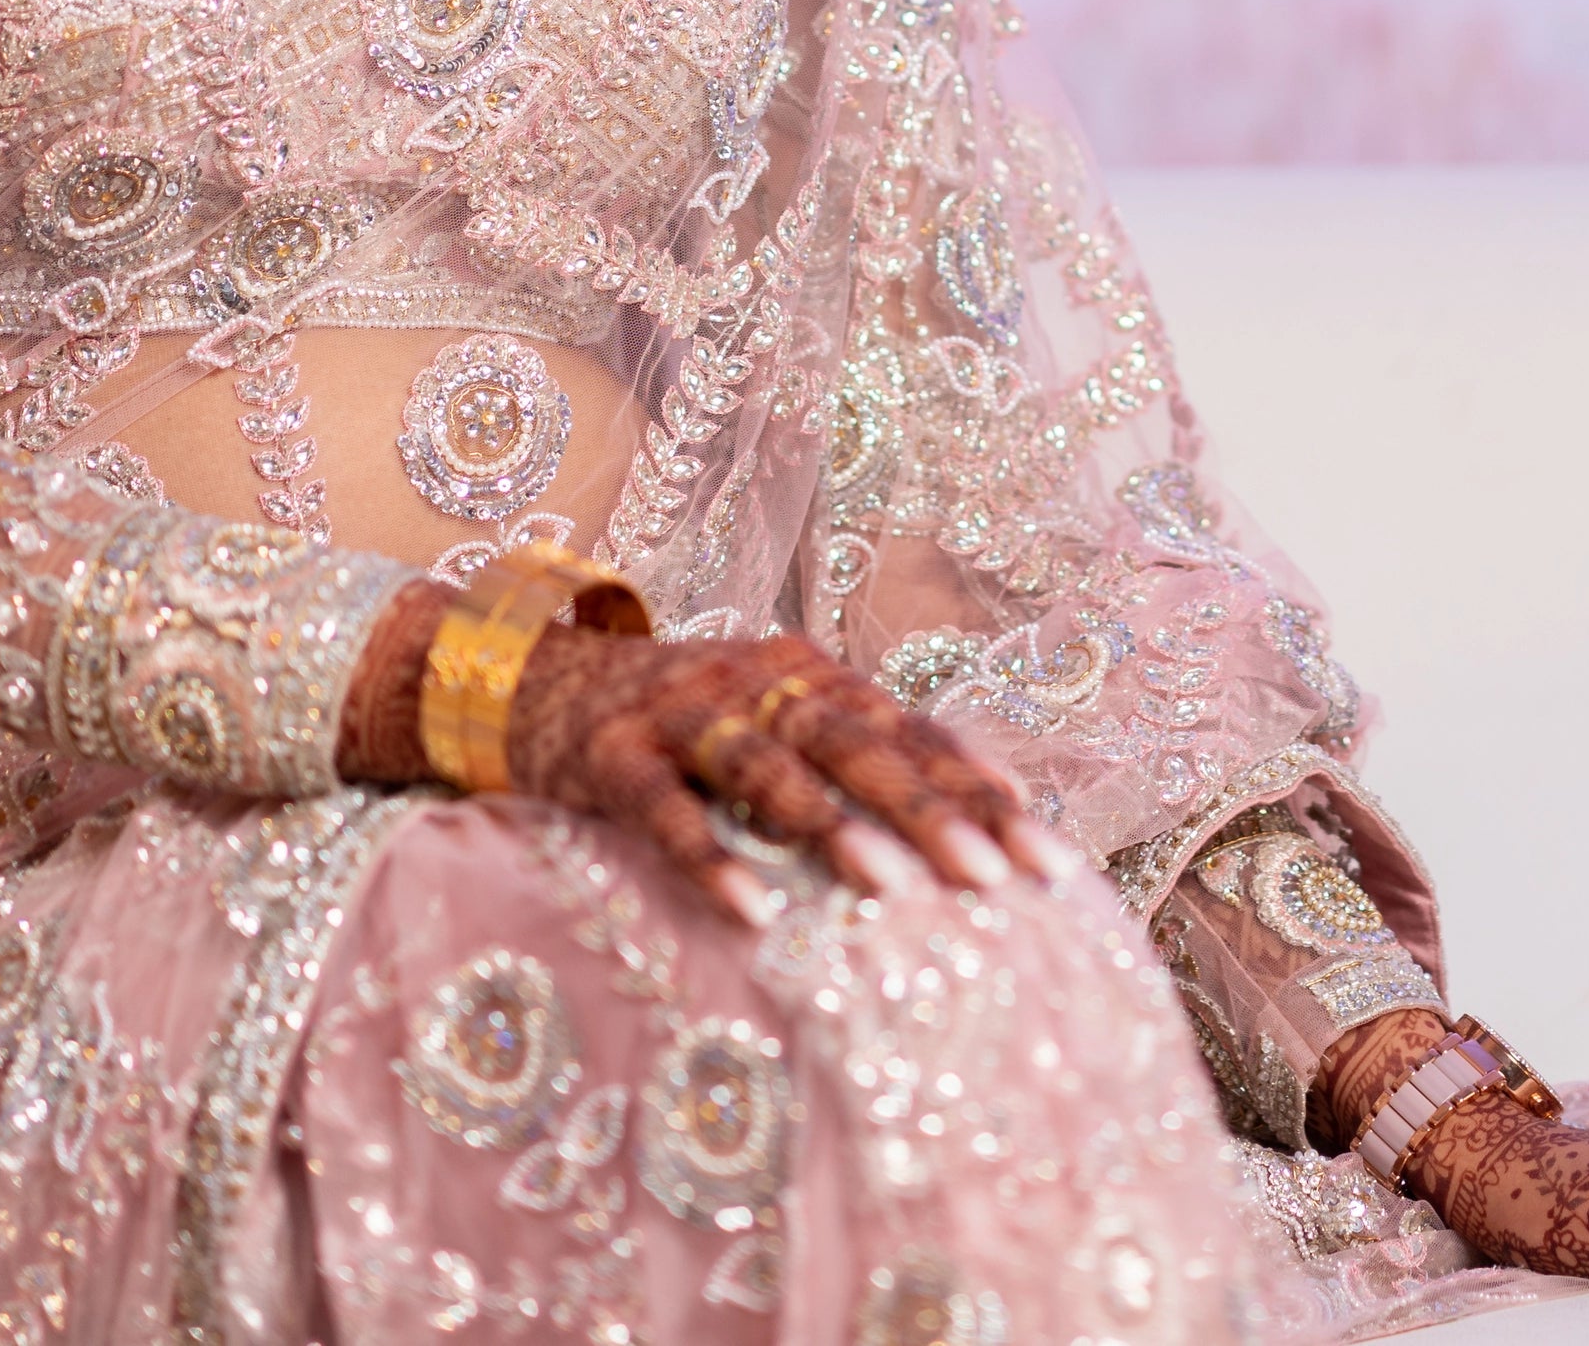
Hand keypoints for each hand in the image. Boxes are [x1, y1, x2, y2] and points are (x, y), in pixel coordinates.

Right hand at [336, 596, 1077, 925]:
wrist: (540, 677)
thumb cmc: (690, 721)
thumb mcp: (780, 721)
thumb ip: (862, 755)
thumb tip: (985, 817)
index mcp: (814, 675)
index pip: (916, 732)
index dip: (982, 791)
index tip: (1049, 858)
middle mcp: (758, 681)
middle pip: (860, 745)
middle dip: (932, 813)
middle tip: (993, 880)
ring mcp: (683, 712)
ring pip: (769, 768)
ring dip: (831, 828)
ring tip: (890, 890)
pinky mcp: (612, 754)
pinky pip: (667, 809)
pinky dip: (711, 858)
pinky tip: (752, 912)